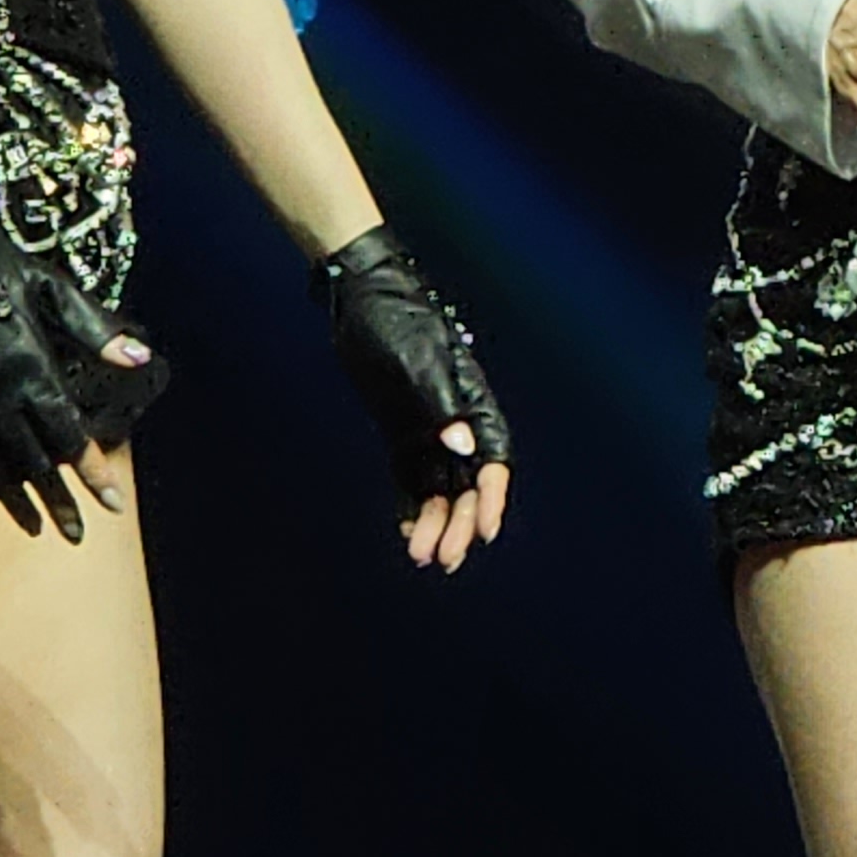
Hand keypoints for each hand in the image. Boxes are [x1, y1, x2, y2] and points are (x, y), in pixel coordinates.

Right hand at [0, 180, 152, 540]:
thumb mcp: (49, 288)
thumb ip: (92, 328)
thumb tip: (140, 358)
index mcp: (31, 368)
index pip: (70, 435)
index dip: (92, 472)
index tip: (113, 505)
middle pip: (33, 463)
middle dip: (59, 500)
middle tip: (78, 535)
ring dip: (17, 501)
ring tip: (37, 528)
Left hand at [318, 225, 514, 574]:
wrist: (363, 295)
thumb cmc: (394, 321)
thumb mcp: (414, 362)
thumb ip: (442, 406)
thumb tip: (466, 446)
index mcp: (471, 400)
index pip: (492, 459)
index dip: (491, 497)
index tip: (485, 533)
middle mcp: (455, 419)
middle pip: (466, 482)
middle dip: (458, 523)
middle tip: (441, 561)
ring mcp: (427, 426)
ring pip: (439, 486)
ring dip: (434, 522)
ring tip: (418, 557)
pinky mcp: (401, 429)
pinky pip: (412, 477)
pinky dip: (412, 506)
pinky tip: (405, 533)